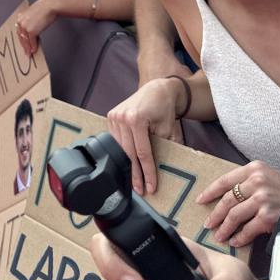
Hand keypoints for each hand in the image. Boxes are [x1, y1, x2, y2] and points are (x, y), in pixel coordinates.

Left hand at [14, 0, 57, 54]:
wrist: (50, 5)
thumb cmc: (45, 7)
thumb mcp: (33, 13)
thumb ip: (30, 21)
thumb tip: (31, 31)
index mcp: (20, 17)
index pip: (19, 31)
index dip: (21, 39)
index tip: (23, 44)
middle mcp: (21, 21)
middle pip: (20, 37)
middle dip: (24, 45)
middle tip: (26, 51)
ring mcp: (25, 27)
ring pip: (25, 40)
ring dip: (28, 48)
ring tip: (29, 53)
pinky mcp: (32, 31)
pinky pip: (32, 41)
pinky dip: (33, 47)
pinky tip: (34, 50)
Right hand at [107, 79, 183, 194]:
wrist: (158, 89)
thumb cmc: (165, 108)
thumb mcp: (168, 130)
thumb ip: (164, 148)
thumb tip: (164, 170)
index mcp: (136, 119)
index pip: (142, 153)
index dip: (147, 172)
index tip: (151, 187)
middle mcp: (122, 117)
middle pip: (128, 153)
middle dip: (135, 174)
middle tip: (141, 190)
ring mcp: (114, 116)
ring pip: (120, 148)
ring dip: (127, 164)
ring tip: (134, 181)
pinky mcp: (111, 116)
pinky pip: (115, 139)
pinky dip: (121, 151)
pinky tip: (126, 163)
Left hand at [196, 160, 279, 246]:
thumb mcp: (265, 177)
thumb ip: (247, 181)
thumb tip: (222, 196)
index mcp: (253, 169)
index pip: (225, 180)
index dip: (210, 192)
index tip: (200, 200)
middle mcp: (257, 182)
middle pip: (227, 200)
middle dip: (215, 214)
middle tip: (208, 223)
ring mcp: (262, 199)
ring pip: (234, 215)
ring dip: (224, 228)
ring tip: (218, 235)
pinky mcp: (268, 216)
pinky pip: (248, 229)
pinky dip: (239, 237)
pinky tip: (234, 241)